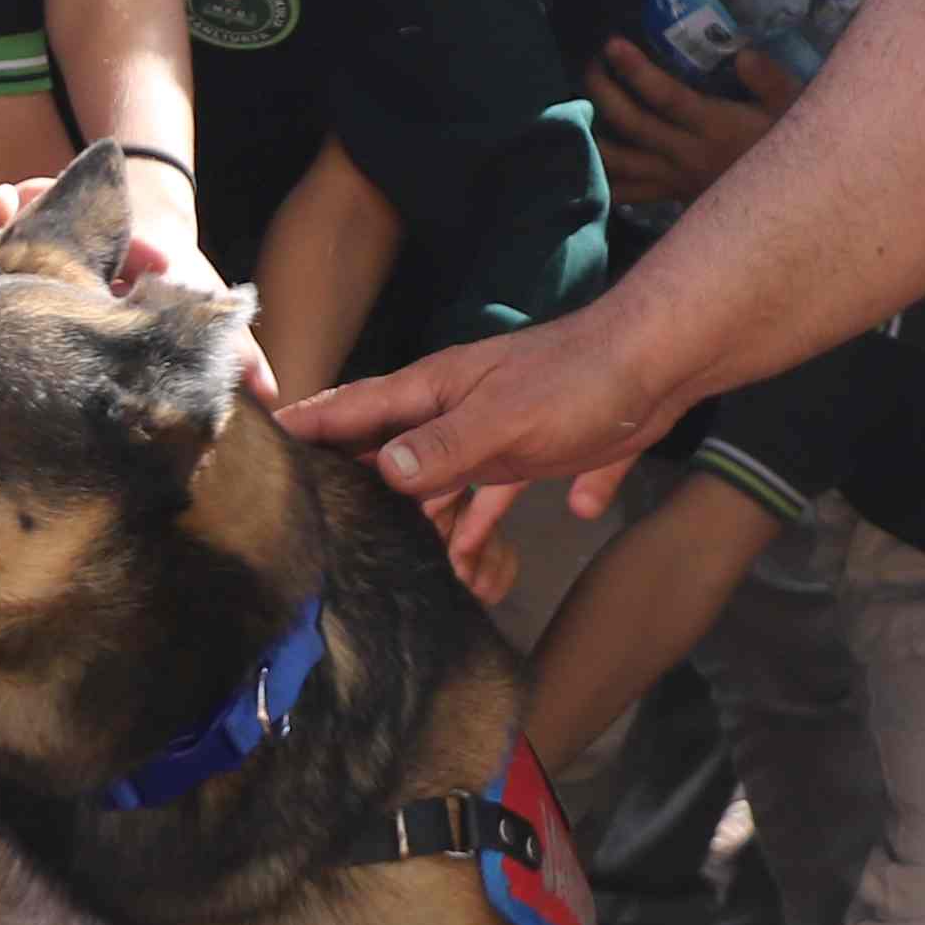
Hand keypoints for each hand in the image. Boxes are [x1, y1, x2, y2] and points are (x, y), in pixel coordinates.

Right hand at [282, 305, 694, 577]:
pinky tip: (484, 559)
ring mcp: (493, 433)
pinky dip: (488, 526)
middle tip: (319, 520)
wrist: (660, 364)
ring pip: (440, 483)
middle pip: (391, 450)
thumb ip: (441, 449)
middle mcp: (455, 411)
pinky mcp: (533, 455)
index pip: (356, 408)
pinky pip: (498, 497)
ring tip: (395, 560)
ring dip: (423, 519)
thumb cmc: (578, 380)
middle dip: (358, 480)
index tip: (263, 441)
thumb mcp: (502, 420)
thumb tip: (382, 473)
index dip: (310, 425)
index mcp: (435, 392)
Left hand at [582, 38, 788, 211]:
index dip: (635, 71)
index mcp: (714, 128)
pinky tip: (579, 158)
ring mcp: (671, 179)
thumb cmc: (791, 147)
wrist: (790, 207)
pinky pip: (624, 192)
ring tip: (574, 104)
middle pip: (630, 124)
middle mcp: (685, 154)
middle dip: (602, 90)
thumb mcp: (794, 109)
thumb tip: (744, 55)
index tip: (612, 44)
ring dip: (589, 134)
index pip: (666, 98)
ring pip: (617, 162)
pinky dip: (598, 177)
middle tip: (590, 63)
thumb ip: (769, 81)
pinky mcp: (666, 197)